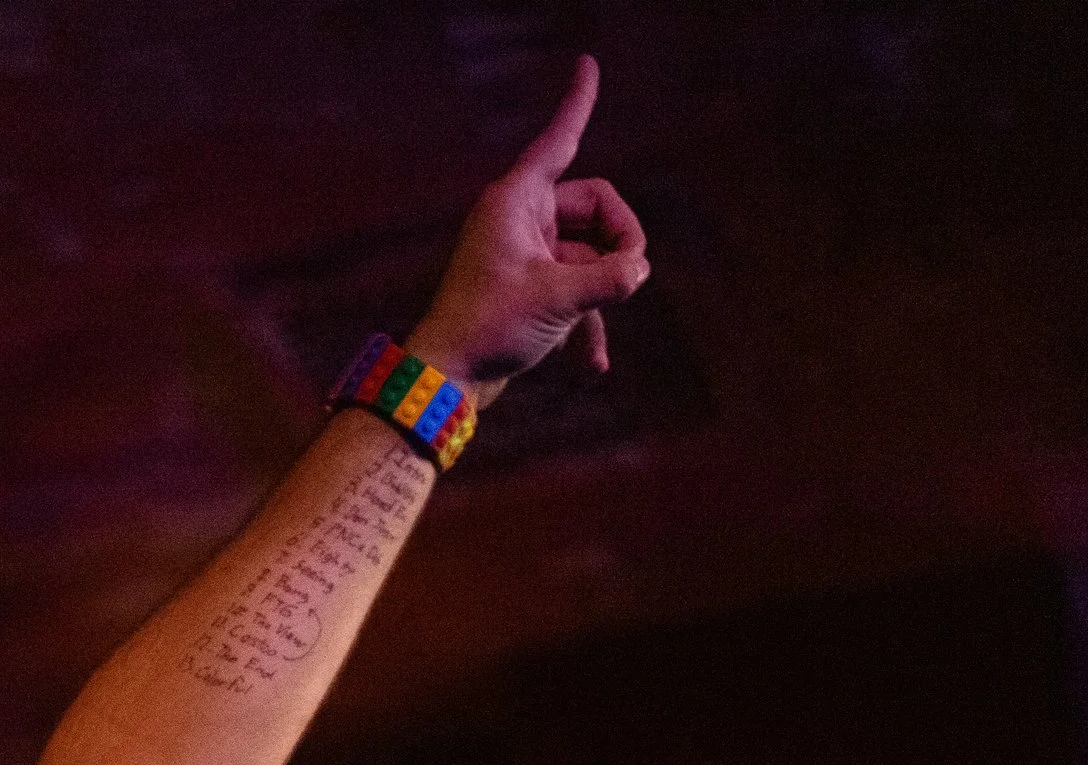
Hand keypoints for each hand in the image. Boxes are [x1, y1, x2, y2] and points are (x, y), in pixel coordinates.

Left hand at [406, 55, 649, 407]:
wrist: (448, 378)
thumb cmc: (489, 326)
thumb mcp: (560, 298)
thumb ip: (611, 278)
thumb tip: (639, 270)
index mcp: (517, 200)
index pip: (559, 139)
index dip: (577, 103)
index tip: (588, 64)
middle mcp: (519, 219)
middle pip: (597, 208)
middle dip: (618, 244)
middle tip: (627, 281)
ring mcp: (524, 253)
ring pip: (590, 255)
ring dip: (602, 292)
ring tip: (590, 326)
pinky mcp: (527, 288)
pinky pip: (574, 290)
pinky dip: (585, 322)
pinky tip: (592, 364)